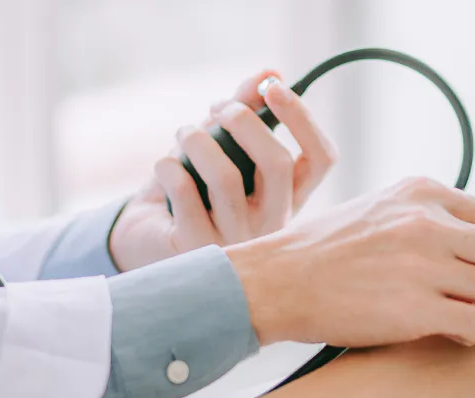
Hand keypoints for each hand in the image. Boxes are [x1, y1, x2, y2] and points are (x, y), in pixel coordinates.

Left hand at [109, 70, 337, 271]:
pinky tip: (164, 166)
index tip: (274, 88)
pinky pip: (186, 192)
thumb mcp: (224, 147)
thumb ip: (248, 109)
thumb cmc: (196, 189)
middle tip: (221, 108)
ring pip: (226, 177)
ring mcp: (237, 241)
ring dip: (199, 140)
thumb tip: (270, 73)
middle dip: (247, 123)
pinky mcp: (197, 247)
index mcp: (289, 198)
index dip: (303, 119)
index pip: (322, 159)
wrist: (151, 239)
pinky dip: (169, 166)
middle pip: (278, 164)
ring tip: (184, 133)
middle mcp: (272, 224)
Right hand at [228, 177, 474, 347]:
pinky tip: (445, 331)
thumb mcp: (382, 210)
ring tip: (458, 314)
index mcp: (423, 193)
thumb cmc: (325, 252)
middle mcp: (429, 223)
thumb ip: (433, 220)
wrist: (276, 280)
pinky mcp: (414, 309)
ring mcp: (423, 265)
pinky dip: (472, 334)